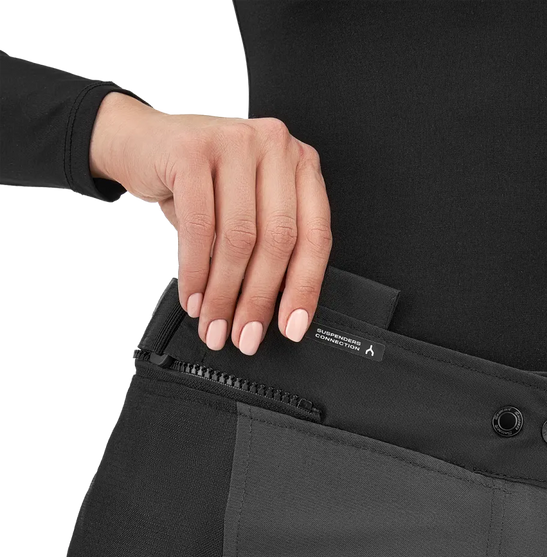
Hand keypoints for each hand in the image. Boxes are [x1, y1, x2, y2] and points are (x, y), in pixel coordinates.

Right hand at [90, 92, 331, 353]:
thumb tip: (271, 313)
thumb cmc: (199, 182)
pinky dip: (195, 272)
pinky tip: (193, 298)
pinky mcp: (193, 150)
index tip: (292, 327)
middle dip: (259, 299)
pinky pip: (200, 228)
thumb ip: (266, 249)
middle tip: (245, 335)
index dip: (304, 288)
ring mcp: (235, 142)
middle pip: (278, 240)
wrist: (141, 144)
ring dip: (224, 293)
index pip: (315, 235)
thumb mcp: (244, 211)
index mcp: (300, 164)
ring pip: (239, 238)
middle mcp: (275, 146)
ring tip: (214, 323)